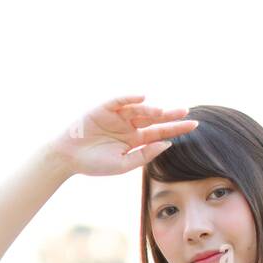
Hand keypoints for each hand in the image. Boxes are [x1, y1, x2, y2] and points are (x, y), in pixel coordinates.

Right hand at [48, 95, 198, 176]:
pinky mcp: (104, 108)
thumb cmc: (94, 164)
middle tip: (187, 113)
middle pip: (154, 118)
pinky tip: (142, 97)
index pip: (159, 133)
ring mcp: (117, 116)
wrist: (68, 158)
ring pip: (139, 109)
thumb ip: (145, 155)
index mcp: (134, 140)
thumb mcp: (123, 165)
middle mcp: (128, 126)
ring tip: (161, 112)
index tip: (194, 126)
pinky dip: (130, 98)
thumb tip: (167, 144)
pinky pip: (120, 100)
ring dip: (151, 110)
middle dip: (170, 115)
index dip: (176, 129)